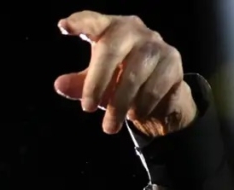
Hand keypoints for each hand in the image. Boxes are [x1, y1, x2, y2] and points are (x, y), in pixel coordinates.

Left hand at [54, 11, 196, 136]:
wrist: (160, 96)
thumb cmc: (119, 83)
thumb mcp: (95, 84)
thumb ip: (78, 85)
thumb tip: (60, 85)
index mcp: (110, 30)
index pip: (93, 21)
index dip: (79, 23)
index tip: (63, 26)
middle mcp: (134, 30)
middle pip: (110, 51)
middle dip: (96, 84)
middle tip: (86, 109)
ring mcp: (156, 44)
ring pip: (133, 75)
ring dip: (119, 105)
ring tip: (110, 125)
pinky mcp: (173, 61)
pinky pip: (154, 87)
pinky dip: (141, 106)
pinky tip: (135, 114)